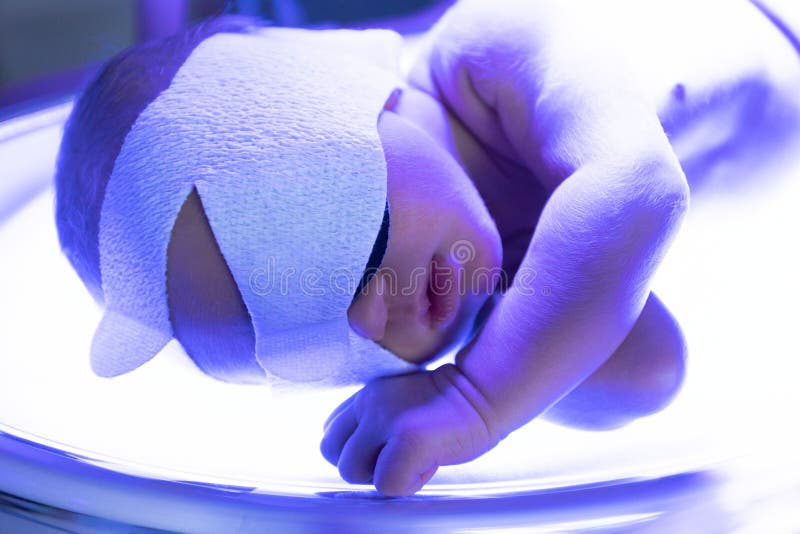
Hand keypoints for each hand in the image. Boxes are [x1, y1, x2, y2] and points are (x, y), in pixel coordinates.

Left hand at [320, 364, 497, 495]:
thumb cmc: (447, 407)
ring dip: (383, 475)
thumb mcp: (398, 402)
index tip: (385, 448)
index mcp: (366, 395)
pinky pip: (385, 483)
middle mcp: (369, 403)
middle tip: (395, 459)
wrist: (484, 394)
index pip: (330, 431)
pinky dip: (408, 484)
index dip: (355, 449)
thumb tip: (355, 454)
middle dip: (360, 466)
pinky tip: (428, 464)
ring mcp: (386, 420)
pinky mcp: (407, 439)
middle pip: (331, 452)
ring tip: (414, 459)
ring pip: (351, 470)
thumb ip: (372, 420)